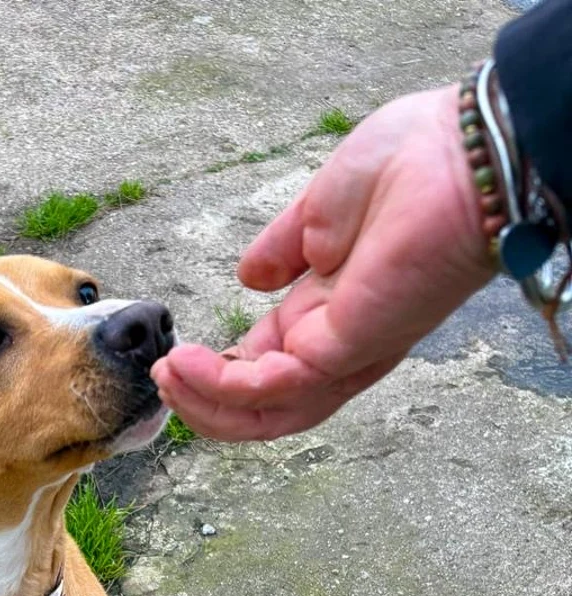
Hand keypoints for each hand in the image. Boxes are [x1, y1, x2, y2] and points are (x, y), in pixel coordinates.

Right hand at [152, 85, 495, 439]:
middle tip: (162, 382)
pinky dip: (225, 385)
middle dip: (205, 404)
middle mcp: (338, 345)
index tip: (176, 357)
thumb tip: (247, 278)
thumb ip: (280, 250)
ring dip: (207, 405)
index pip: (265, 367)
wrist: (460, 152)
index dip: (216, 371)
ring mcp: (345, 353)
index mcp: (330, 314)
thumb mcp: (319, 210)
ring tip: (166, 380)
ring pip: (268, 415)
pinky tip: (187, 367)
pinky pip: (274, 388)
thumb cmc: (410, 165)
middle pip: (264, 409)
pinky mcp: (346, 350)